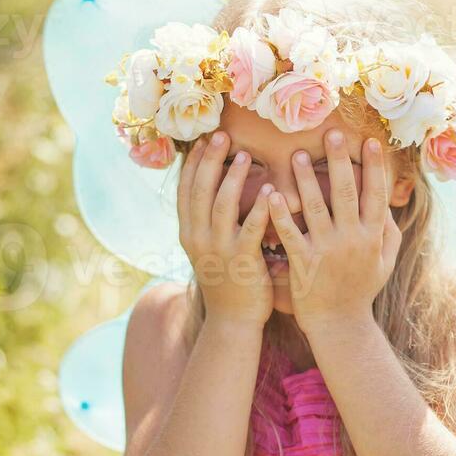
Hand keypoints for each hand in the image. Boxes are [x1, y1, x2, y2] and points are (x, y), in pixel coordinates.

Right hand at [177, 131, 274, 326]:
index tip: (202, 139)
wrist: (232, 321)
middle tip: (222, 134)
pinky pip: (250, 228)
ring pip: (221, 204)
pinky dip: (259, 207)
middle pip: (200, 190)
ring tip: (246, 155)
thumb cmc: (227, 279)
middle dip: (210, 160)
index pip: (185, 190)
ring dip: (233, 177)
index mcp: (188, 232)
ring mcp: (217, 250)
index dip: (193, 163)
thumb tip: (215, 186)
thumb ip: (209, 220)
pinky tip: (270, 189)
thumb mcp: (208, 248)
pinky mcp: (240, 261)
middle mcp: (197, 238)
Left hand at [266, 131, 400, 332]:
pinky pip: (290, 233)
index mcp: (373, 236)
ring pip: (316, 207)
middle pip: (346, 193)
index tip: (369, 141)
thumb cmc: (361, 290)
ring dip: (307, 180)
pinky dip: (281, 213)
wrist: (340, 325)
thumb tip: (390, 205)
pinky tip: (271, 194)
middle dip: (340, 161)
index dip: (374, 167)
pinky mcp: (304, 263)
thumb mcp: (384, 262)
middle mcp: (352, 240)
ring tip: (298, 154)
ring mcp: (327, 251)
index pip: (376, 194)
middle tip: (331, 133)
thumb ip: (388, 233)